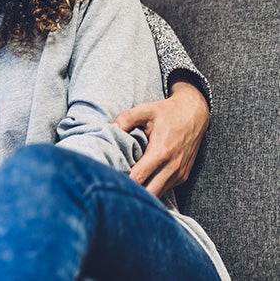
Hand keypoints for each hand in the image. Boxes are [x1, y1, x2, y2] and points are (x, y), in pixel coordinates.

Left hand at [114, 80, 208, 196]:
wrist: (195, 114)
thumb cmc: (168, 112)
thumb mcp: (146, 110)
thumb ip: (127, 118)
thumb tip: (110, 128)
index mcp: (160, 152)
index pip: (138, 177)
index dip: (122, 181)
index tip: (109, 180)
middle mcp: (172, 167)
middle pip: (148, 193)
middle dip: (131, 193)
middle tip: (114, 188)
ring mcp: (179, 174)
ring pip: (157, 195)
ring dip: (142, 194)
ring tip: (124, 187)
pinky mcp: (182, 176)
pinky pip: (164, 189)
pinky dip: (152, 189)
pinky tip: (139, 184)